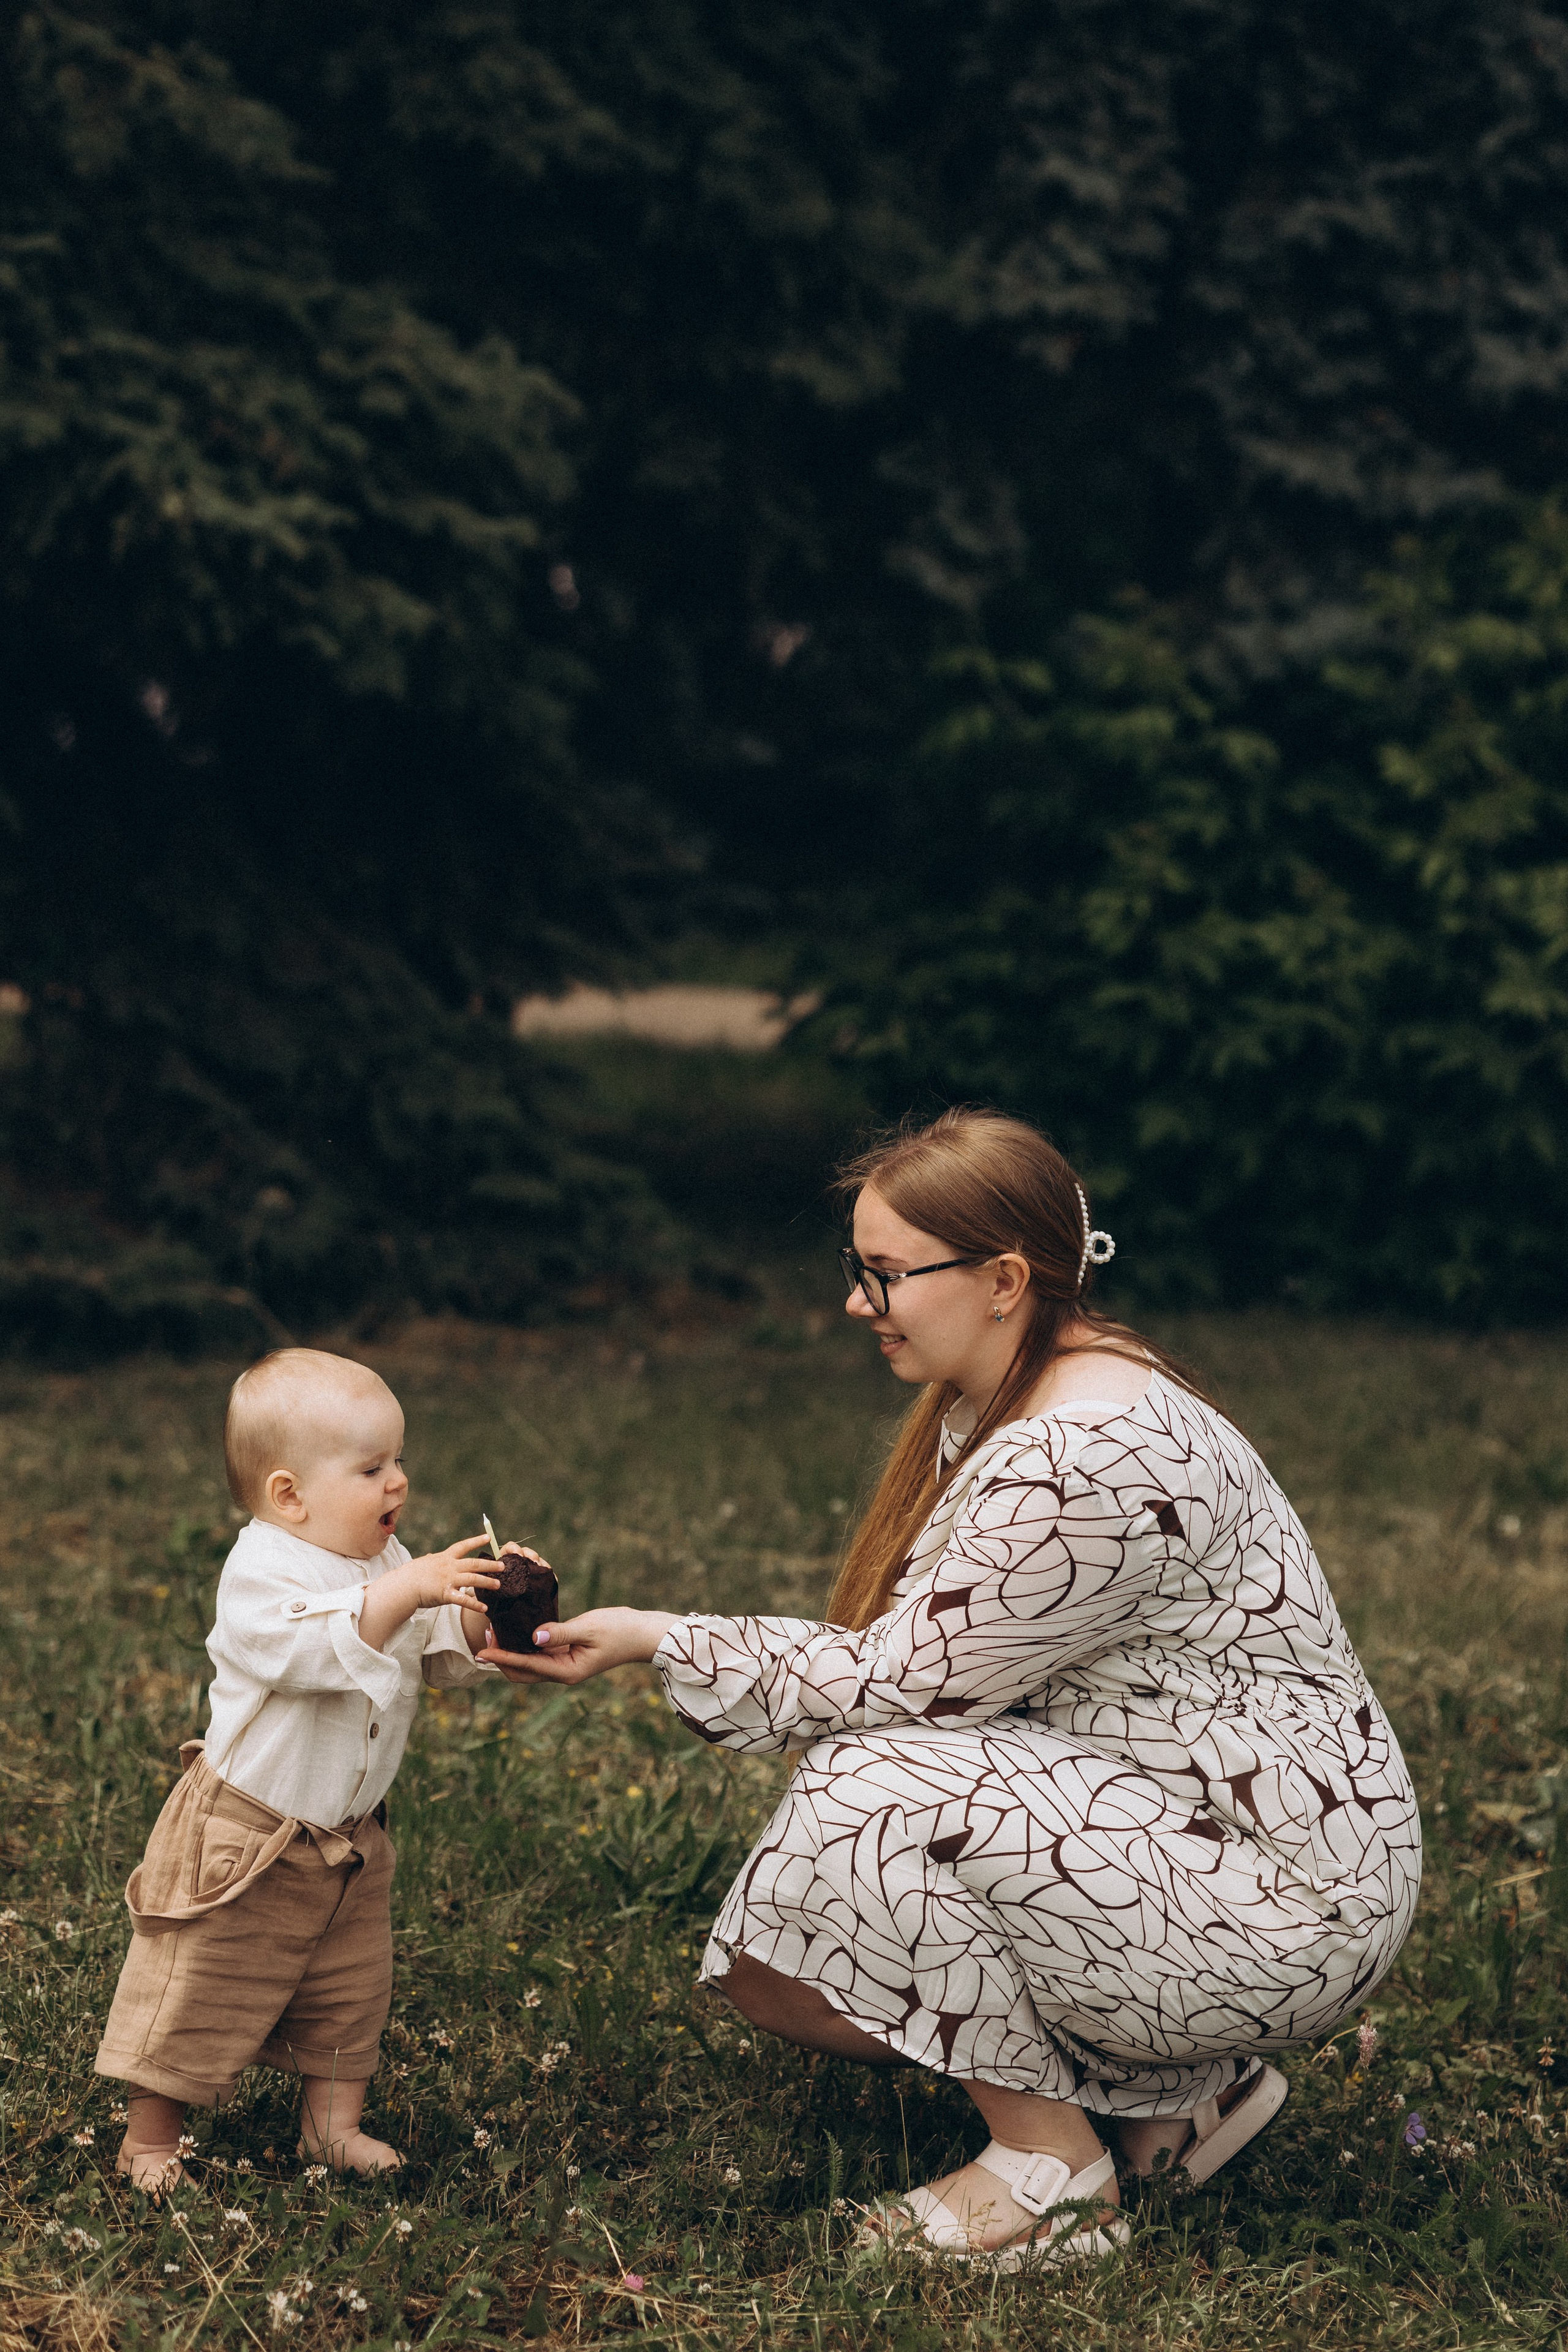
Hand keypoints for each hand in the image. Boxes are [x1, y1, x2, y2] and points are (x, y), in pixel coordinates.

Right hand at [405, 1533, 501, 1610]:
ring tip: (498, 1585)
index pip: (463, 1546)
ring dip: (487, 1582)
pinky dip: (475, 1604)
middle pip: (474, 1564)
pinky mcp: (445, 1594)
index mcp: (445, 1558)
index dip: (476, 1541)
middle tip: (503, 1566)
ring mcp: (448, 1580)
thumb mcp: (425, 1562)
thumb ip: (433, 1560)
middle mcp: (449, 1567)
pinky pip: (463, 1600)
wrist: (403, 1585)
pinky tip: (484, 1608)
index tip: (489, 1538)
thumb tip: (432, 1556)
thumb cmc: (412, 1574)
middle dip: (490, 1565)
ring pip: (473, 1579)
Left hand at [479, 1606, 678, 1684]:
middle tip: (484, 1638)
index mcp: (567, 1671)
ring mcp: (566, 1665)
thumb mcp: (589, 1628)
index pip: (526, 1665)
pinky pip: (540, 1654)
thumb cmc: (620, 1630)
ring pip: (529, 1664)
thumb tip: (534, 1636)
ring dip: (511, 1653)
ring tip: (494, 1634)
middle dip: (501, 1659)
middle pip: (523, 1672)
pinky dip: (525, 1646)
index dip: (502, 1657)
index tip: (481, 1650)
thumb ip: (561, 1633)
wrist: (643, 1634)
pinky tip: (517, 1631)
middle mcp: (563, 1673)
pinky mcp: (568, 1655)